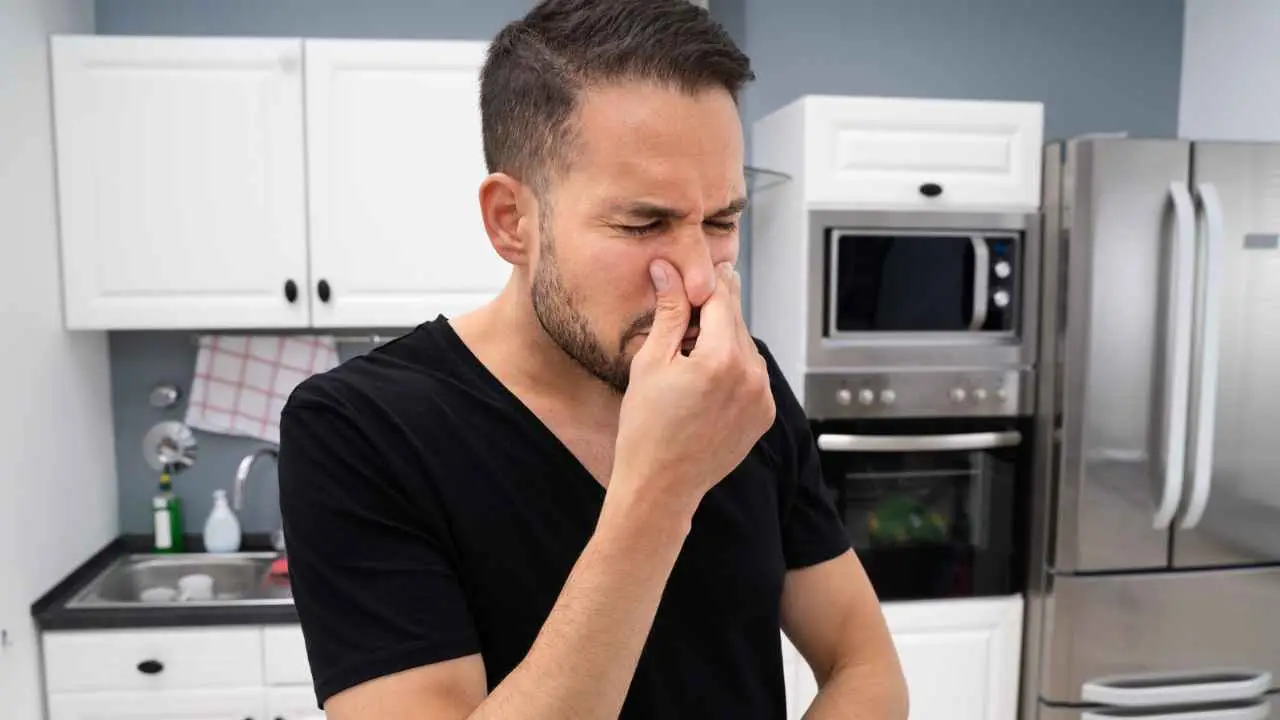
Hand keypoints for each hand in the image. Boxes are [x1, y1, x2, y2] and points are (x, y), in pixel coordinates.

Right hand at [610, 259, 776, 517]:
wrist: (662, 486)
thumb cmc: (647, 429)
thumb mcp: (650, 363)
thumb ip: (668, 312)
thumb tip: (668, 270)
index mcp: (722, 357)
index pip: (720, 297)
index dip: (702, 281)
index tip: (690, 272)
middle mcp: (752, 374)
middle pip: (734, 320)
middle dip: (710, 312)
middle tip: (681, 317)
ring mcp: (763, 396)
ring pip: (744, 346)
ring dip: (721, 340)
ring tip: (687, 360)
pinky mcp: (764, 413)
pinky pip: (751, 374)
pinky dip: (732, 368)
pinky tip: (703, 383)